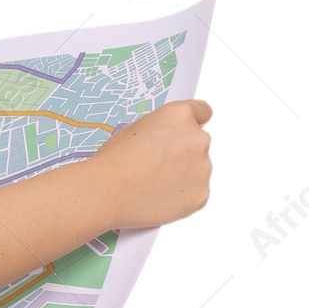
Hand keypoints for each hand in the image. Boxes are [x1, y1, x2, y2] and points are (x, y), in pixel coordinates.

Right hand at [86, 98, 212, 228]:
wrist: (105, 192)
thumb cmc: (113, 160)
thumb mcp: (133, 129)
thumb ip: (161, 130)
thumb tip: (169, 140)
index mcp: (179, 116)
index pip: (202, 111)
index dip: (192, 121)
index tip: (183, 132)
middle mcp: (198, 139)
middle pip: (198, 143)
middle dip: (183, 152)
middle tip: (156, 164)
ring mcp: (203, 168)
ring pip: (198, 169)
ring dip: (182, 174)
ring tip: (152, 183)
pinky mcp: (201, 195)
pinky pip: (196, 192)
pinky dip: (181, 195)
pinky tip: (158, 196)